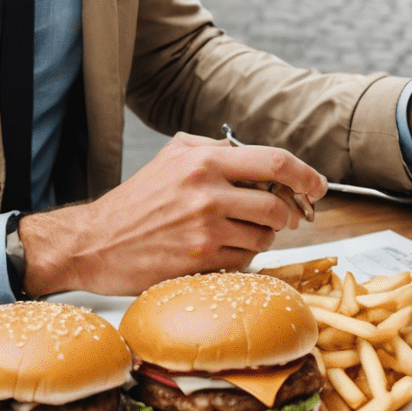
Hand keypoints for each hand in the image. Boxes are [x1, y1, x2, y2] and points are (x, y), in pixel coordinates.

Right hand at [21, 133, 327, 297]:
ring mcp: (205, 229)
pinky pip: (244, 260)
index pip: (275, 162)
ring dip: (262, 238)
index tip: (316, 186)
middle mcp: (207, 191)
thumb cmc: (136, 200)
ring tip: (237, 233)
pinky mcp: (200, 260)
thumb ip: (216, 150)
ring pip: (264, 237)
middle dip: (286, 215)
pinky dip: (241, 257)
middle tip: (280, 217)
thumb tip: (260, 159)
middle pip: (277, 205)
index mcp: (204, 159)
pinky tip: (218, 249)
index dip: (306, 175)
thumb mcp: (173, 156)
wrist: (95, 241)